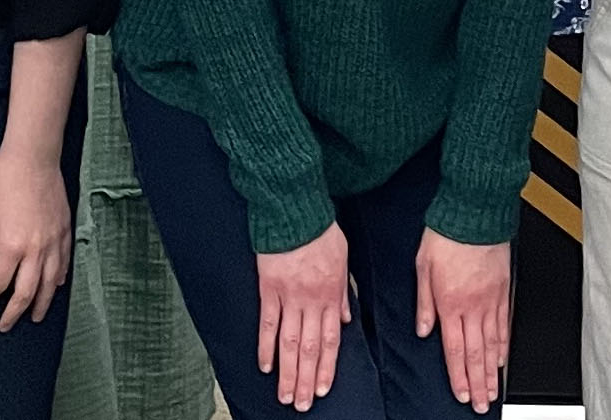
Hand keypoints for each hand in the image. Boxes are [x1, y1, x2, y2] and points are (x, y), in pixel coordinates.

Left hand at [0, 146, 70, 328]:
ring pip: (50, 282)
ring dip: (41, 303)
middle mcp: (35, 249)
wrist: (34, 157)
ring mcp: (53, 241)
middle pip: (26, 292)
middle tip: (6, 326)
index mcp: (10, 246)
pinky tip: (56, 286)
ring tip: (35, 317)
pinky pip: (64, 262)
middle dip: (15, 312)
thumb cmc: (2, 180)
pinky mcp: (64, 230)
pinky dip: (59, 278)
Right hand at [255, 223, 351, 410]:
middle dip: (307, 379)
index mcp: (332, 295)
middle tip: (302, 405)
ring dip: (288, 372)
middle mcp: (312, 301)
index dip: (328, 367)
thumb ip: (343, 293)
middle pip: (310, 348)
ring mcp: (289, 297)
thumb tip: (345, 319)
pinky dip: (266, 347)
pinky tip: (265, 367)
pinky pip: (267, 323)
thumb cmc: (321, 231)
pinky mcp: (268, 289)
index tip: (323, 389)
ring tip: (286, 396)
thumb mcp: (343, 259)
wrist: (295, 210)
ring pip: (289, 342)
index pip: (331, 340)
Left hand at [413, 228, 510, 411]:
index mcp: (450, 302)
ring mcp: (490, 299)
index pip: (454, 349)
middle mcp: (473, 305)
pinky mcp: (502, 289)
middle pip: (477, 353)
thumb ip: (423, 303)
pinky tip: (503, 357)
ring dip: (493, 370)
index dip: (459, 376)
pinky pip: (504, 323)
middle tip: (483, 403)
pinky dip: (504, 344)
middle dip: (480, 383)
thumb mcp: (422, 267)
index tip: (463, 394)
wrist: (476, 212)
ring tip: (495, 389)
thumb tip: (423, 329)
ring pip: (493, 343)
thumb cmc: (447, 233)